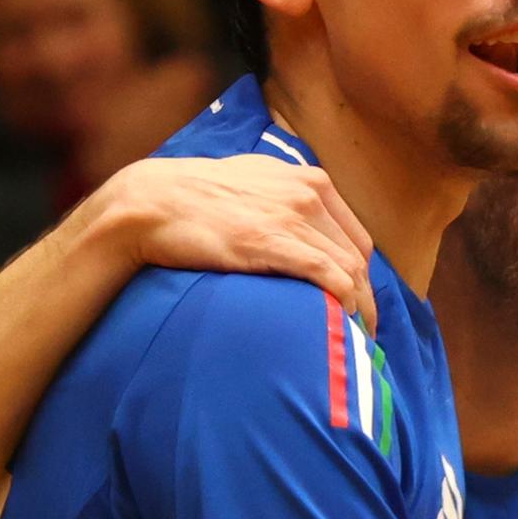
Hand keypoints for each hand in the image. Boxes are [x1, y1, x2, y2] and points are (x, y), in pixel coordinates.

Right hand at [104, 148, 374, 328]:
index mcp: (309, 180)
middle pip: (358, 257)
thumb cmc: (195, 197)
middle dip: (365, 298)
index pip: (355, 237)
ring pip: (349, 270)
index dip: (362, 276)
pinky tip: (339, 324)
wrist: (153, 201)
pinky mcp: (275, 242)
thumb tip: (299, 226)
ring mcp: (293, 216)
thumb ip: (283, 198)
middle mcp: (309, 194)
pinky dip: (343, 304)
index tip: (358, 304)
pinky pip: (330, 277)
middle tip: (360, 331)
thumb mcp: (252, 181)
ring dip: (358, 309)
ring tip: (353, 339)